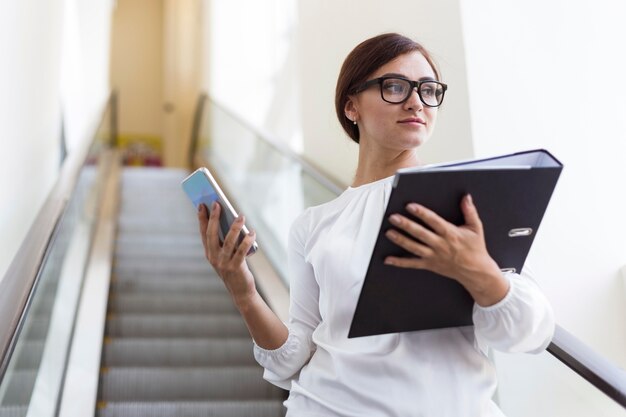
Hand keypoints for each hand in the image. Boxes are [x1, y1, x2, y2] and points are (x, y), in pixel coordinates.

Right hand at [197, 202, 257, 307]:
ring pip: (228, 241)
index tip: (201, 205)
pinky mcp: (236, 267)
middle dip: (214, 218)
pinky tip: (252, 232)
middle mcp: (214, 257)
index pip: (204, 233)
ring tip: (241, 216)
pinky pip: (242, 251)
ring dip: (235, 227)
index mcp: (209, 253)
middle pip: (212, 234)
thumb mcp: (225, 255)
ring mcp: (224, 263)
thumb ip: (224, 241)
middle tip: (217, 203)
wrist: (240, 291)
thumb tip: (229, 220)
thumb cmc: (234, 269)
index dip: (202, 219)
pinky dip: (247, 240)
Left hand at [384, 194, 508, 305]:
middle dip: (406, 225)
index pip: (434, 221)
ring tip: (389, 232)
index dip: (421, 213)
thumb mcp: (476, 228)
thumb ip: (470, 211)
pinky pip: (412, 264)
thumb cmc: (475, 249)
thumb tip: (466, 197)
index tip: (410, 206)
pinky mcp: (429, 265)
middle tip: (394, 217)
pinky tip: (388, 259)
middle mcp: (440, 245)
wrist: (476, 271)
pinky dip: (399, 262)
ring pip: (414, 247)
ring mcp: (433, 256)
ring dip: (400, 240)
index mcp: (450, 234)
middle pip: (420, 233)